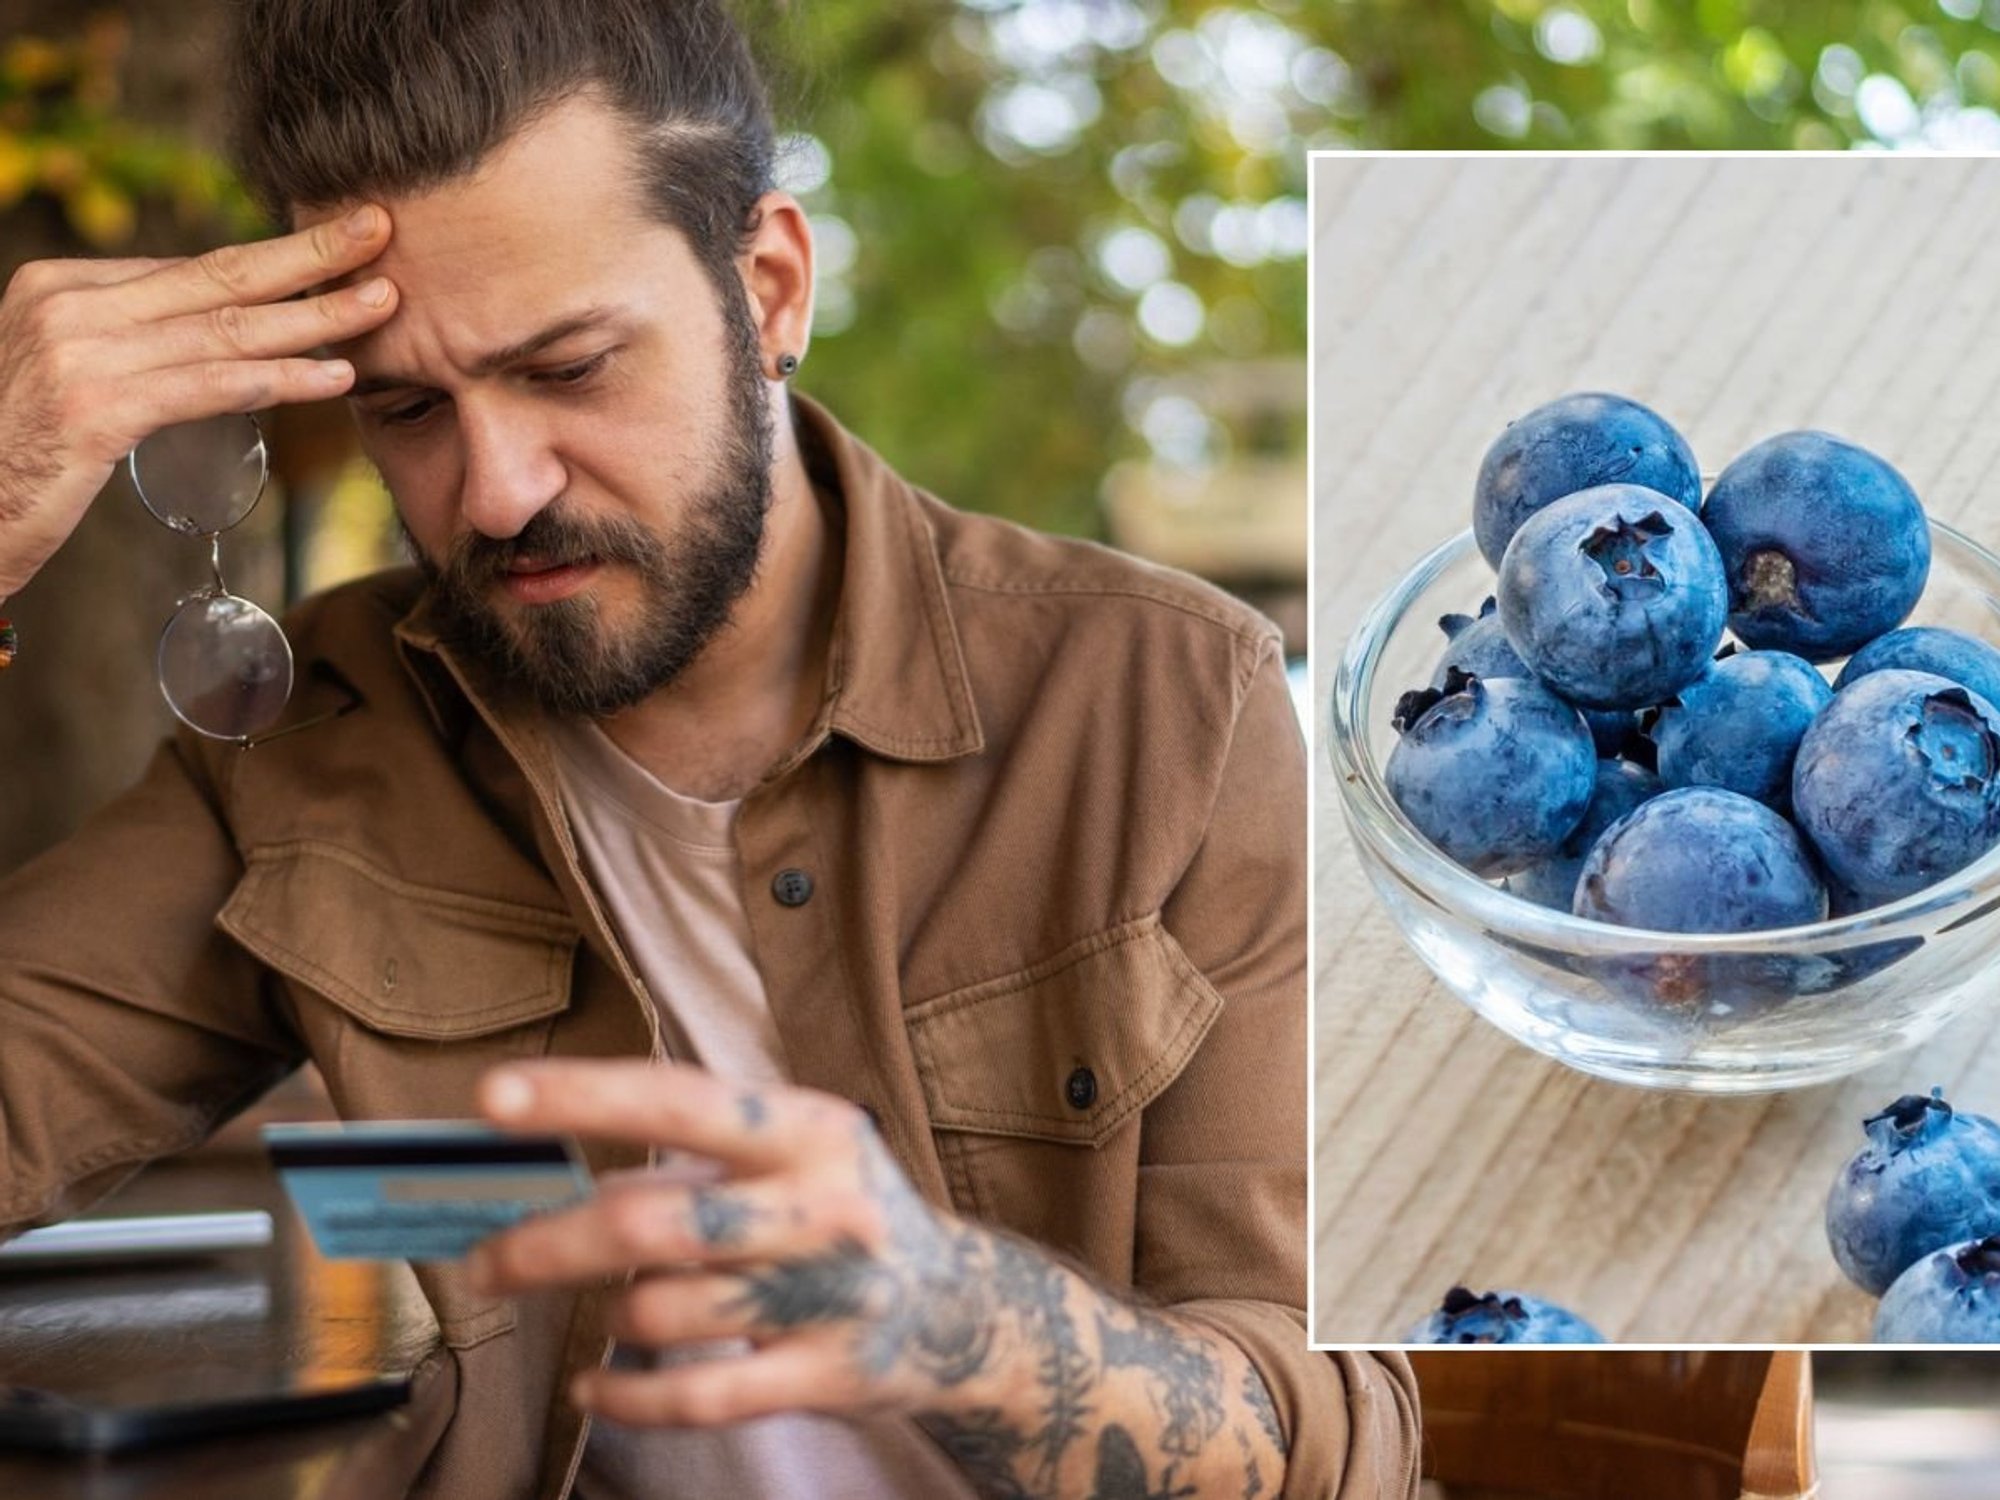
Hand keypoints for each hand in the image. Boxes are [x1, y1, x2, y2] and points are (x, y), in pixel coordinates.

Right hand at [0, 207, 398, 596]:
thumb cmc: (21, 455)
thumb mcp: (70, 378)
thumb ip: (129, 346)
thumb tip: (213, 333)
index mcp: (58, 284)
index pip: (186, 270)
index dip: (270, 260)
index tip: (336, 245)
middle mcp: (67, 304)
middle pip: (214, 277)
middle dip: (306, 254)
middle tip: (377, 229)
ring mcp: (79, 353)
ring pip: (226, 330)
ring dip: (315, 317)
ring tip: (380, 305)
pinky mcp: (96, 409)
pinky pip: (212, 387)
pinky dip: (282, 380)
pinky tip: (337, 378)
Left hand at [466, 1060, 1017, 1425]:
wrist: (966, 1311)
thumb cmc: (841, 1216)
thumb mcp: (790, 1160)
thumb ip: (689, 1164)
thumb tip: (548, 1175)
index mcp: (810, 1129)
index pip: (680, 1100)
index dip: (582, 1095)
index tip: (494, 1098)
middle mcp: (825, 1206)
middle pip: (649, 1222)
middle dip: (544, 1244)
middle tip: (483, 1262)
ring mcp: (829, 1295)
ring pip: (660, 1310)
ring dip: (608, 1311)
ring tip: (610, 1305)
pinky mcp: (825, 1376)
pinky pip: (693, 1396)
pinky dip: (624, 1394)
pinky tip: (594, 1385)